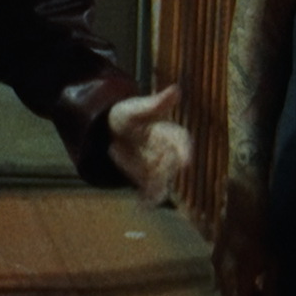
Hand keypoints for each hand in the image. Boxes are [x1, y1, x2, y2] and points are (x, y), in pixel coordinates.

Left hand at [106, 86, 191, 203]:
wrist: (109, 132)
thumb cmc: (127, 117)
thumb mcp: (135, 109)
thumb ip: (155, 104)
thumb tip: (176, 89)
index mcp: (168, 132)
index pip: (182, 140)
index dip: (184, 150)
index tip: (186, 160)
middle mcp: (167, 152)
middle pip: (172, 164)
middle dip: (165, 169)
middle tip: (155, 169)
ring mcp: (157, 167)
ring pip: (162, 180)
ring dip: (157, 188)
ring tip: (150, 196)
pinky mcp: (146, 180)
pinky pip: (150, 192)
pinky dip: (147, 200)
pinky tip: (142, 207)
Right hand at [212, 174, 274, 295]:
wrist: (245, 200)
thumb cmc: (266, 228)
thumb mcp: (275, 260)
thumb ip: (272, 289)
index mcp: (240, 274)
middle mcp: (224, 272)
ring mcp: (216, 262)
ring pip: (223, 292)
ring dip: (237, 295)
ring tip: (256, 287)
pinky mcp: (214, 254)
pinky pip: (219, 278)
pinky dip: (230, 284)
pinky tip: (244, 274)